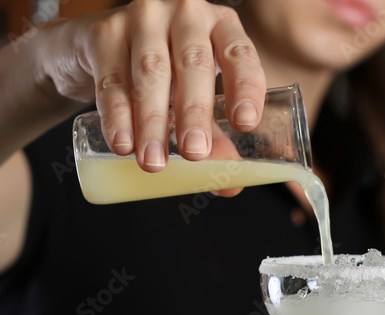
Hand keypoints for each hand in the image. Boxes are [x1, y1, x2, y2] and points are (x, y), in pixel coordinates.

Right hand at [41, 0, 266, 172]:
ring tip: (155, 162)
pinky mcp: (104, 31)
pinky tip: (123, 144)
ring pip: (151, 73)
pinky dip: (117, 116)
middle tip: (194, 153)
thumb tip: (230, 186)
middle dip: (194, 113)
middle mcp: (185, 14)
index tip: (244, 124)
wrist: (97, 47)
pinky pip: (112, 79)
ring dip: (153, 122)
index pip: (240, 55)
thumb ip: (215, 136)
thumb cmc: (164, 73)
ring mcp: (143, 17)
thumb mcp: (194, 98)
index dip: (245, 87)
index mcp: (221, 26)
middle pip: (194, 64)